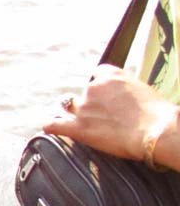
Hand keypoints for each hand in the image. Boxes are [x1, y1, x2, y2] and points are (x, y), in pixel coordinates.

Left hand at [44, 65, 179, 167]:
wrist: (156, 131)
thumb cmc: (156, 113)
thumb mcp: (141, 89)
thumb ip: (123, 89)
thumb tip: (119, 97)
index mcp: (110, 75)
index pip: (96, 75)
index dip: (100, 87)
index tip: (105, 97)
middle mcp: (93, 88)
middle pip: (84, 93)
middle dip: (90, 103)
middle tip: (103, 116)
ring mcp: (84, 108)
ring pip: (69, 108)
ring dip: (75, 114)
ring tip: (84, 123)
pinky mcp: (79, 128)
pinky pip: (54, 125)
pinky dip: (50, 126)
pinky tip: (49, 127)